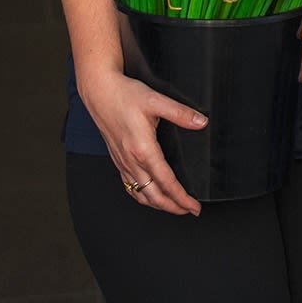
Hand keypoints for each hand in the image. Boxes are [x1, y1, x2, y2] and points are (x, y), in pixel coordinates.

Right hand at [77, 68, 205, 215]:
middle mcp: (131, 160)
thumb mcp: (156, 100)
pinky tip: (149, 194)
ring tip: (173, 206)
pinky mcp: (117, 159)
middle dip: (173, 207)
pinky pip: (129, 186)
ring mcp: (122, 162)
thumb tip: (202, 122)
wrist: (99, 92)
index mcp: (143, 150)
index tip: (194, 206)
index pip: (166, 182)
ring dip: (157, 204)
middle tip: (189, 211)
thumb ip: (181, 113)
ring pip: (140, 194)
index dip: (182, 198)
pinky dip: (142, 196)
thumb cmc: (125, 95)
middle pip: (153, 196)